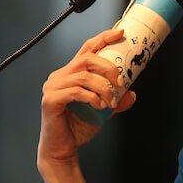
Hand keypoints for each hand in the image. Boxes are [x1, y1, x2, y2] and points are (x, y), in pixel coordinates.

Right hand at [37, 28, 136, 167]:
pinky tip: (100, 106)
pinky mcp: (50, 100)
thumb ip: (116, 100)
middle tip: (121, 83)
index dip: (103, 38)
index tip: (120, 33)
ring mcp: (53, 87)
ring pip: (84, 76)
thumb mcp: (102, 110)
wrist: (63, 149)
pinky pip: (75, 92)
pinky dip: (92, 98)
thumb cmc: (78, 128)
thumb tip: (132, 94)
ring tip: (111, 102)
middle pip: (87, 59)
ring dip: (104, 88)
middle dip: (109, 68)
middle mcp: (60, 76)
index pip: (87, 49)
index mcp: (71, 73)